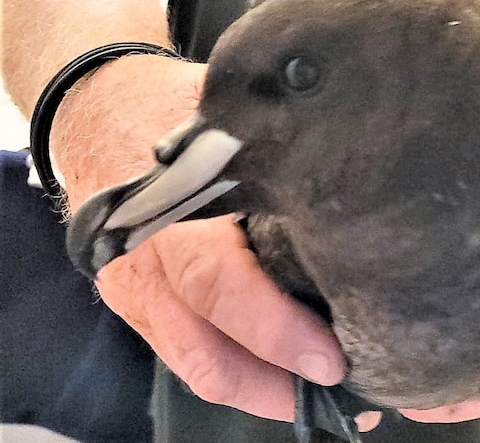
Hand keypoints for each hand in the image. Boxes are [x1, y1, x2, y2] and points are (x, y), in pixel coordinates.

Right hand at [54, 56, 346, 421]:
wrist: (95, 115)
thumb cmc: (166, 108)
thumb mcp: (218, 115)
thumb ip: (272, 148)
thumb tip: (357, 166)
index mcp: (169, 214)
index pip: (220, 285)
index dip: (276, 330)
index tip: (334, 359)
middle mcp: (148, 266)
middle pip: (206, 352)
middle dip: (276, 387)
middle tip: (345, 394)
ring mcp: (138, 295)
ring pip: (196, 366)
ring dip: (260, 393)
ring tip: (321, 397)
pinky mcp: (140, 307)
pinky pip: (187, 355)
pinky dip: (237, 374)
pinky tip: (283, 376)